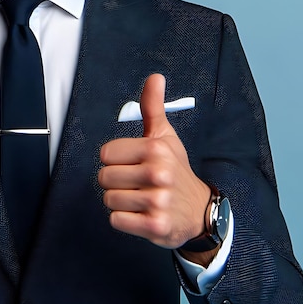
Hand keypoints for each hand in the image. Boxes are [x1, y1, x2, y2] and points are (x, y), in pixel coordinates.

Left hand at [98, 74, 210, 250]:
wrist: (198, 210)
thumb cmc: (175, 168)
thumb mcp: (164, 136)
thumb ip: (152, 106)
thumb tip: (155, 77)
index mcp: (155, 149)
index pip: (105, 154)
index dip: (115, 160)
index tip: (132, 163)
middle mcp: (158, 174)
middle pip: (104, 177)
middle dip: (115, 182)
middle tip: (136, 183)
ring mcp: (158, 201)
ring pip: (109, 200)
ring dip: (120, 201)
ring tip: (139, 198)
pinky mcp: (156, 226)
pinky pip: (116, 221)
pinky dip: (124, 220)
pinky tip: (141, 214)